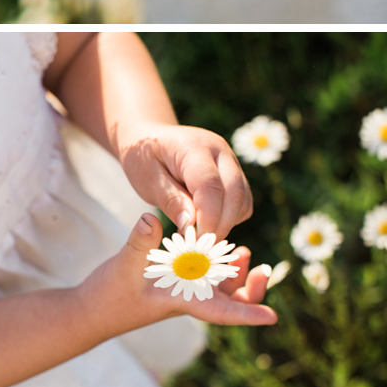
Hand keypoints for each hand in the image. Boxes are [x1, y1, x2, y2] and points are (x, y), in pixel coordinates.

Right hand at [86, 214, 277, 336]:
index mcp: (182, 300)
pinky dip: (218, 264)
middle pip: (230, 302)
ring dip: (238, 274)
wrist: (90, 311)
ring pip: (221, 289)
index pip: (221, 311)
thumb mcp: (123, 267)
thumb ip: (140, 243)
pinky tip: (218, 245)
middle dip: (251, 290)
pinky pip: (206, 277)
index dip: (247, 314)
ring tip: (245, 253)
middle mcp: (188, 298)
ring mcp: (183, 291)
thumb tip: (151, 218)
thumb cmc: (108, 296)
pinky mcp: (175, 283)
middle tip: (264, 268)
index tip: (272, 318)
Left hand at [120, 126, 253, 238]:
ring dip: (227, 223)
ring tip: (200, 236)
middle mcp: (219, 150)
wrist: (149, 138)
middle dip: (220, 226)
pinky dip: (231, 217)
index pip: (210, 185)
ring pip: (243, 198)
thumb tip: (190, 225)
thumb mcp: (147, 180)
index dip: (206, 219)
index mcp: (194, 147)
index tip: (193, 244)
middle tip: (198, 248)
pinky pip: (243, 200)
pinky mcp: (234, 172)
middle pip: (234, 192)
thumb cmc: (143, 159)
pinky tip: (208, 224)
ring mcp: (230, 159)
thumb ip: (170, 201)